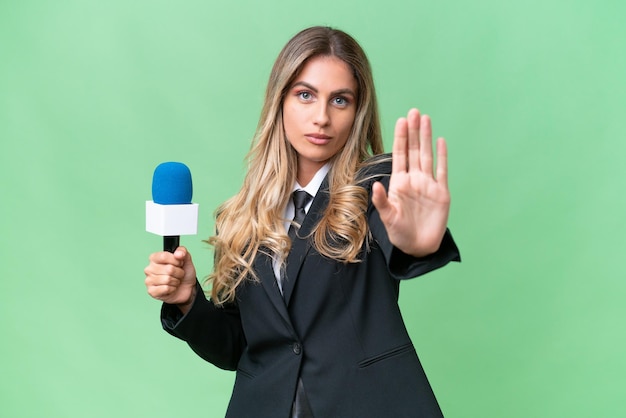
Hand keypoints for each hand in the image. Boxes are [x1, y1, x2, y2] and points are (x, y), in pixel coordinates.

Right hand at [144, 246, 196, 312]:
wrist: (187, 288)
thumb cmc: (184, 274)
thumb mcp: (186, 260)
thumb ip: (183, 251)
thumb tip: (178, 253)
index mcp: (155, 258)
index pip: (164, 256)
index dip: (176, 261)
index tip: (179, 263)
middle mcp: (149, 268)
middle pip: (168, 269)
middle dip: (178, 272)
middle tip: (178, 274)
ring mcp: (149, 280)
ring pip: (167, 279)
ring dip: (176, 281)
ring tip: (175, 281)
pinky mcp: (152, 291)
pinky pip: (165, 288)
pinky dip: (172, 289)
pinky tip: (171, 288)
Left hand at [371, 108, 449, 256]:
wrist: (418, 247)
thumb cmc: (400, 233)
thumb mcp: (388, 217)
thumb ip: (381, 201)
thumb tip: (375, 185)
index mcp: (399, 183)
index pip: (400, 155)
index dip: (401, 138)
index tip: (401, 120)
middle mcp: (414, 180)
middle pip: (415, 151)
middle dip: (414, 131)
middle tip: (414, 112)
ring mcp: (428, 185)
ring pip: (428, 156)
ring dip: (426, 138)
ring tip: (425, 119)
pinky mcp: (441, 193)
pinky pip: (442, 171)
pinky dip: (442, 156)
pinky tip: (441, 141)